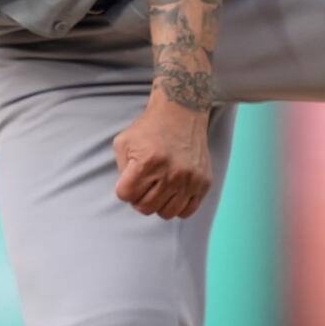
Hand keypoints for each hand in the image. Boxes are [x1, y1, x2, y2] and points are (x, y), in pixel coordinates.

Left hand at [113, 93, 214, 219]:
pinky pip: (186, 211)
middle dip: (139, 198)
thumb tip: (130, 194)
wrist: (182, 112)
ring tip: (158, 188)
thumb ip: (121, 170)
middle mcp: (170, 173)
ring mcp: (189, 180)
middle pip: (144, 208)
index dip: (124, 188)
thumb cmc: (150, 128)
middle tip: (144, 184)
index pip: (125, 195)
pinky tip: (173, 192)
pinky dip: (177, 206)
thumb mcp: (124, 142)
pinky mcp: (203, 183)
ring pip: (165, 213)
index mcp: (147, 162)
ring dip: (158, 203)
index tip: (130, 178)